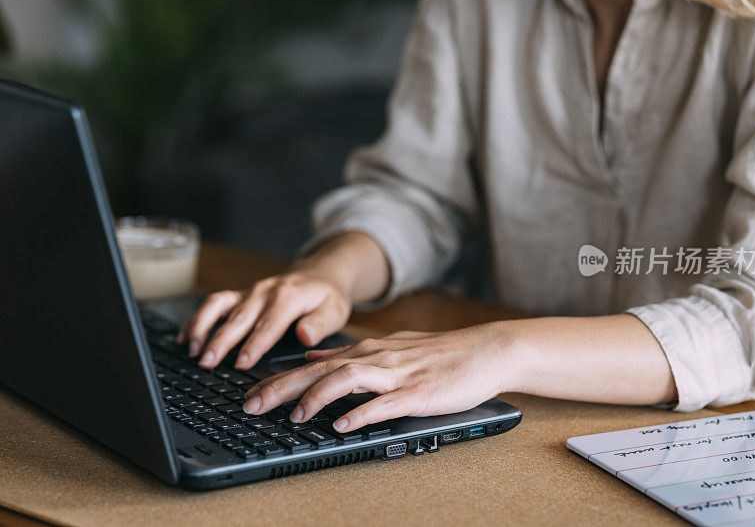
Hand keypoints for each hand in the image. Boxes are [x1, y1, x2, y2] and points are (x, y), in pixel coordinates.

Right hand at [177, 271, 351, 369]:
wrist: (321, 273)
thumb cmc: (327, 297)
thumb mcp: (335, 310)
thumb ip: (320, 324)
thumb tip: (305, 336)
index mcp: (289, 297)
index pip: (269, 324)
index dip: (254, 344)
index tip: (241, 363)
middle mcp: (265, 292)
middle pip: (239, 318)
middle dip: (220, 341)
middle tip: (207, 363)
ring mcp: (250, 292)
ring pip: (219, 306)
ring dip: (202, 326)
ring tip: (191, 350)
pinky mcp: (241, 295)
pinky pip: (214, 304)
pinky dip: (197, 319)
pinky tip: (184, 337)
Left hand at [240, 322, 516, 432]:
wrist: (485, 350)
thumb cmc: (439, 354)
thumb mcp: (388, 348)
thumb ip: (350, 355)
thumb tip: (313, 358)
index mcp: (367, 352)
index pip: (312, 365)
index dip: (278, 380)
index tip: (249, 395)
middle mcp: (376, 359)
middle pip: (319, 371)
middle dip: (281, 389)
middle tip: (251, 406)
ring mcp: (396, 375)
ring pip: (346, 380)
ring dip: (315, 398)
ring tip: (292, 416)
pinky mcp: (417, 393)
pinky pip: (383, 403)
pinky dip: (358, 414)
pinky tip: (341, 425)